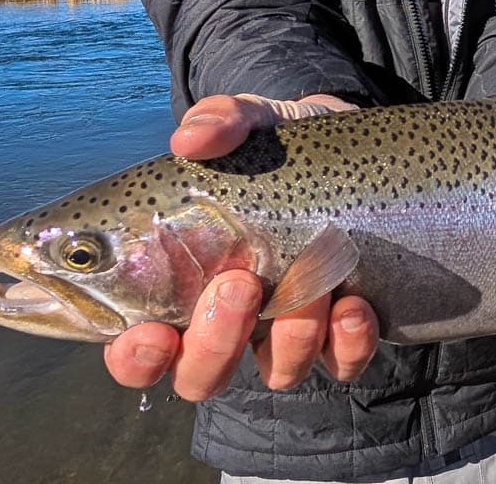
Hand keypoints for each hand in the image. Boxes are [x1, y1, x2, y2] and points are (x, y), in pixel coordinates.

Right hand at [103, 92, 380, 399]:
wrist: (360, 146)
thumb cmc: (283, 144)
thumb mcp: (254, 121)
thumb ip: (223, 121)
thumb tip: (189, 139)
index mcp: (186, 278)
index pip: (140, 346)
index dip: (136, 357)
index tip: (151, 334)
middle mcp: (232, 316)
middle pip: (200, 375)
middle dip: (214, 345)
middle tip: (238, 285)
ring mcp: (289, 328)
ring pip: (276, 372)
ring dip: (290, 340)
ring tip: (312, 286)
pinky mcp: (344, 330)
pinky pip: (343, 362)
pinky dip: (348, 344)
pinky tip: (354, 305)